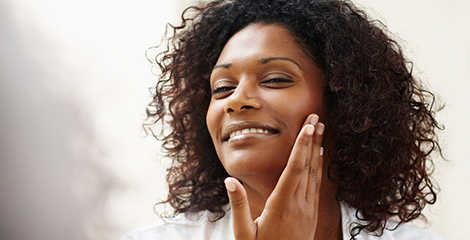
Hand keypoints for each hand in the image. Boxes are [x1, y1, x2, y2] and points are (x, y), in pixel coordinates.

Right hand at [224, 114, 324, 239]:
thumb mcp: (244, 233)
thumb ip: (238, 205)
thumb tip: (229, 180)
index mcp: (282, 205)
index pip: (294, 169)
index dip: (302, 146)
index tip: (308, 126)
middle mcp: (299, 204)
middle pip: (308, 165)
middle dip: (312, 139)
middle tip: (317, 117)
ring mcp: (308, 208)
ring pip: (315, 173)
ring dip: (317, 149)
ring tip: (320, 129)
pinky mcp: (311, 212)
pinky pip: (316, 184)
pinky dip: (318, 166)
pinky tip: (319, 156)